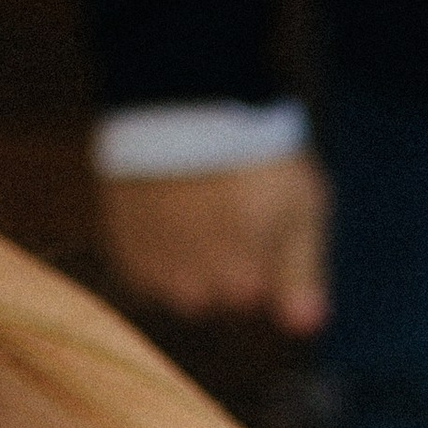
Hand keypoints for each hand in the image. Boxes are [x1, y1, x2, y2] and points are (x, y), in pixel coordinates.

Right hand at [96, 152, 332, 332]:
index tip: (255, 210)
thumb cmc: (254, 152)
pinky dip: (156, 248)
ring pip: (177, 286)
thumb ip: (302, 273)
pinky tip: (166, 210)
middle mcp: (193, 286)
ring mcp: (154, 270)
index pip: (251, 294)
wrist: (182, 100)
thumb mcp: (299, 208)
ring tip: (193, 205)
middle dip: (222, 261)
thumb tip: (305, 328)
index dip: (257, 253)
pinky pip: (143, 273)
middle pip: (213, 293)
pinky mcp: (122, 248)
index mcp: (242, 280)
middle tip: (222, 203)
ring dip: (187, 258)